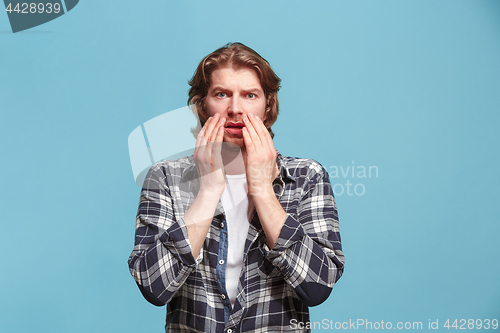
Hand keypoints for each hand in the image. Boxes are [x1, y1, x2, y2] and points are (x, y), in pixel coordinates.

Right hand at [193, 113, 225, 195]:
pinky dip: (218, 134)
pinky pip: (215, 144)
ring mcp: (205, 156)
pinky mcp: (212, 159)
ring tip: (221, 118)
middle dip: (211, 123)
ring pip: (210, 137)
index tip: (212, 119)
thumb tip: (214, 147)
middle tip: (216, 114)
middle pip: (205, 134)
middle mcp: (199, 153)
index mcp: (197, 154)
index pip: (201, 136)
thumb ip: (209, 154)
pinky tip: (222, 128)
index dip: (206, 126)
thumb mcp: (208, 164)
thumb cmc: (211, 179)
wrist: (210, 191)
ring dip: (215, 126)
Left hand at [242, 113, 285, 248]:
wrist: (262, 190)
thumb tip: (255, 147)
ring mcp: (263, 154)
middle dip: (255, 122)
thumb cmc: (261, 179)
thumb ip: (261, 154)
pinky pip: (251, 143)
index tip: (255, 119)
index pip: (266, 135)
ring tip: (245, 118)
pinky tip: (243, 129)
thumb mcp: (265, 164)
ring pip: (256, 136)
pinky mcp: (256, 158)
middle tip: (250, 114)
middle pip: (262, 133)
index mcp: (272, 152)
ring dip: (250, 126)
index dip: (260, 126)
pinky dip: (247, 135)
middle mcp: (269, 151)